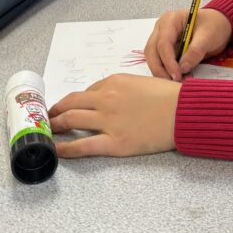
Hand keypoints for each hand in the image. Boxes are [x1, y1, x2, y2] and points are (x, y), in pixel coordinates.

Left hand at [48, 74, 179, 157]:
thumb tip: (107, 99)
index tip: (67, 107)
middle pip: (71, 103)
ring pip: (71, 121)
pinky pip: (83, 146)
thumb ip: (122, 89)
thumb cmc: (170, 97)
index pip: (86, 92)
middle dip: (55, 111)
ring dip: (55, 125)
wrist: (185, 112)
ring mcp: (108, 121)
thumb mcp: (142, 83)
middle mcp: (106, 99)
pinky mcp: (114, 143)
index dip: (74, 101)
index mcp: (113, 82)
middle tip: (47, 117)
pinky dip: (65, 148)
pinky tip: (56, 150)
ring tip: (47, 131)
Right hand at [145, 8, 232, 80]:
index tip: (177, 75)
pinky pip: (160, 61)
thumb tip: (183, 68)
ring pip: (153, 58)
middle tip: (172, 83)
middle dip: (160, 69)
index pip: (163, 43)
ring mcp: (161, 37)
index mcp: (171, 20)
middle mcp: (161, 28)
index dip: (168, 61)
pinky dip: (166, 71)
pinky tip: (177, 78)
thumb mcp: (208, 37)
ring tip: (176, 82)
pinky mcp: (165, 48)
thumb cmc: (214, 25)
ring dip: (162, 71)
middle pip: (152, 51)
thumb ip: (195, 51)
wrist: (218, 25)